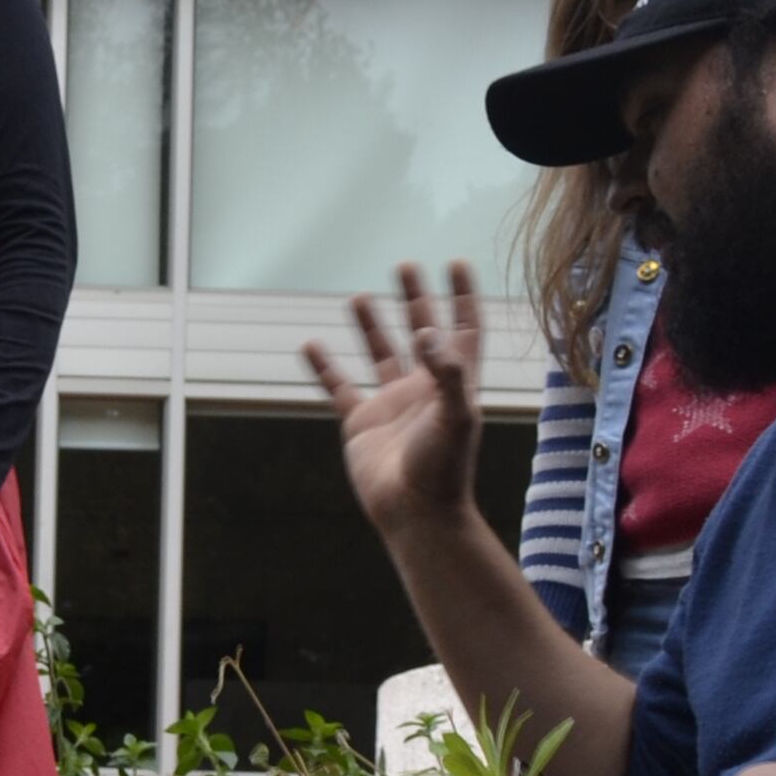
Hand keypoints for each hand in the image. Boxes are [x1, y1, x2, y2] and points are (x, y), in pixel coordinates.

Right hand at [302, 262, 488, 547]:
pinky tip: (311, 345)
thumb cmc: (444, 467)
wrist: (414, 512)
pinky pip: (339, 387)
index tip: (454, 264)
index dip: (463, 297)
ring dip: (371, 325)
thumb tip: (427, 333)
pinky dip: (325, 367)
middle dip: (415, 298)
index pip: (464, 328)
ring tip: (359, 296)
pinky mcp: (361, 422)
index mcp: (455, 381)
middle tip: (404, 267)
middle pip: (422, 331)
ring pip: (380, 353)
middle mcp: (424, 386)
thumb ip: (446, 372)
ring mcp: (392, 403)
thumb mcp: (456, 415)